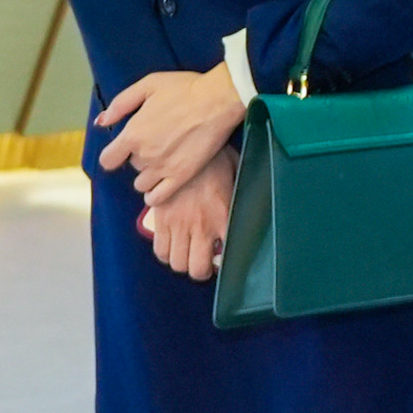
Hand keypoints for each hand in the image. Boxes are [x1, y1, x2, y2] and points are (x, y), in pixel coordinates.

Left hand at [97, 63, 245, 201]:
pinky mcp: (182, 176)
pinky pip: (158, 197)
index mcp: (132, 135)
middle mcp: (144, 155)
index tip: (123, 149)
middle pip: (131, 167)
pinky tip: (162, 183)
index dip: (114, 154)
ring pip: (142, 184)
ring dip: (148, 175)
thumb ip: (120, 104)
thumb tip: (101, 121)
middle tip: (157, 143)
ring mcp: (163, 168)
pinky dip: (155, 194)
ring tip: (162, 161)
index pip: (107, 160)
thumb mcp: (148, 85)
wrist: (219, 99)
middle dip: (139, 157)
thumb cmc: (185, 89)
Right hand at [140, 150, 236, 282]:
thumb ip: (241, 199)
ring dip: (183, 262)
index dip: (228, 264)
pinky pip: (160, 249)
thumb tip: (252, 211)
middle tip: (204, 262)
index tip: (227, 260)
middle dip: (201, 271)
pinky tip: (174, 244)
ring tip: (189, 252)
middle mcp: (201, 226)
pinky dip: (166, 253)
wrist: (187, 142)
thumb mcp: (238, 178)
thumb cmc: (217, 159)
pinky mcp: (161, 219)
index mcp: (225, 216)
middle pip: (196, 269)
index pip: (229, 255)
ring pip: (177, 263)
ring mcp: (179, 224)